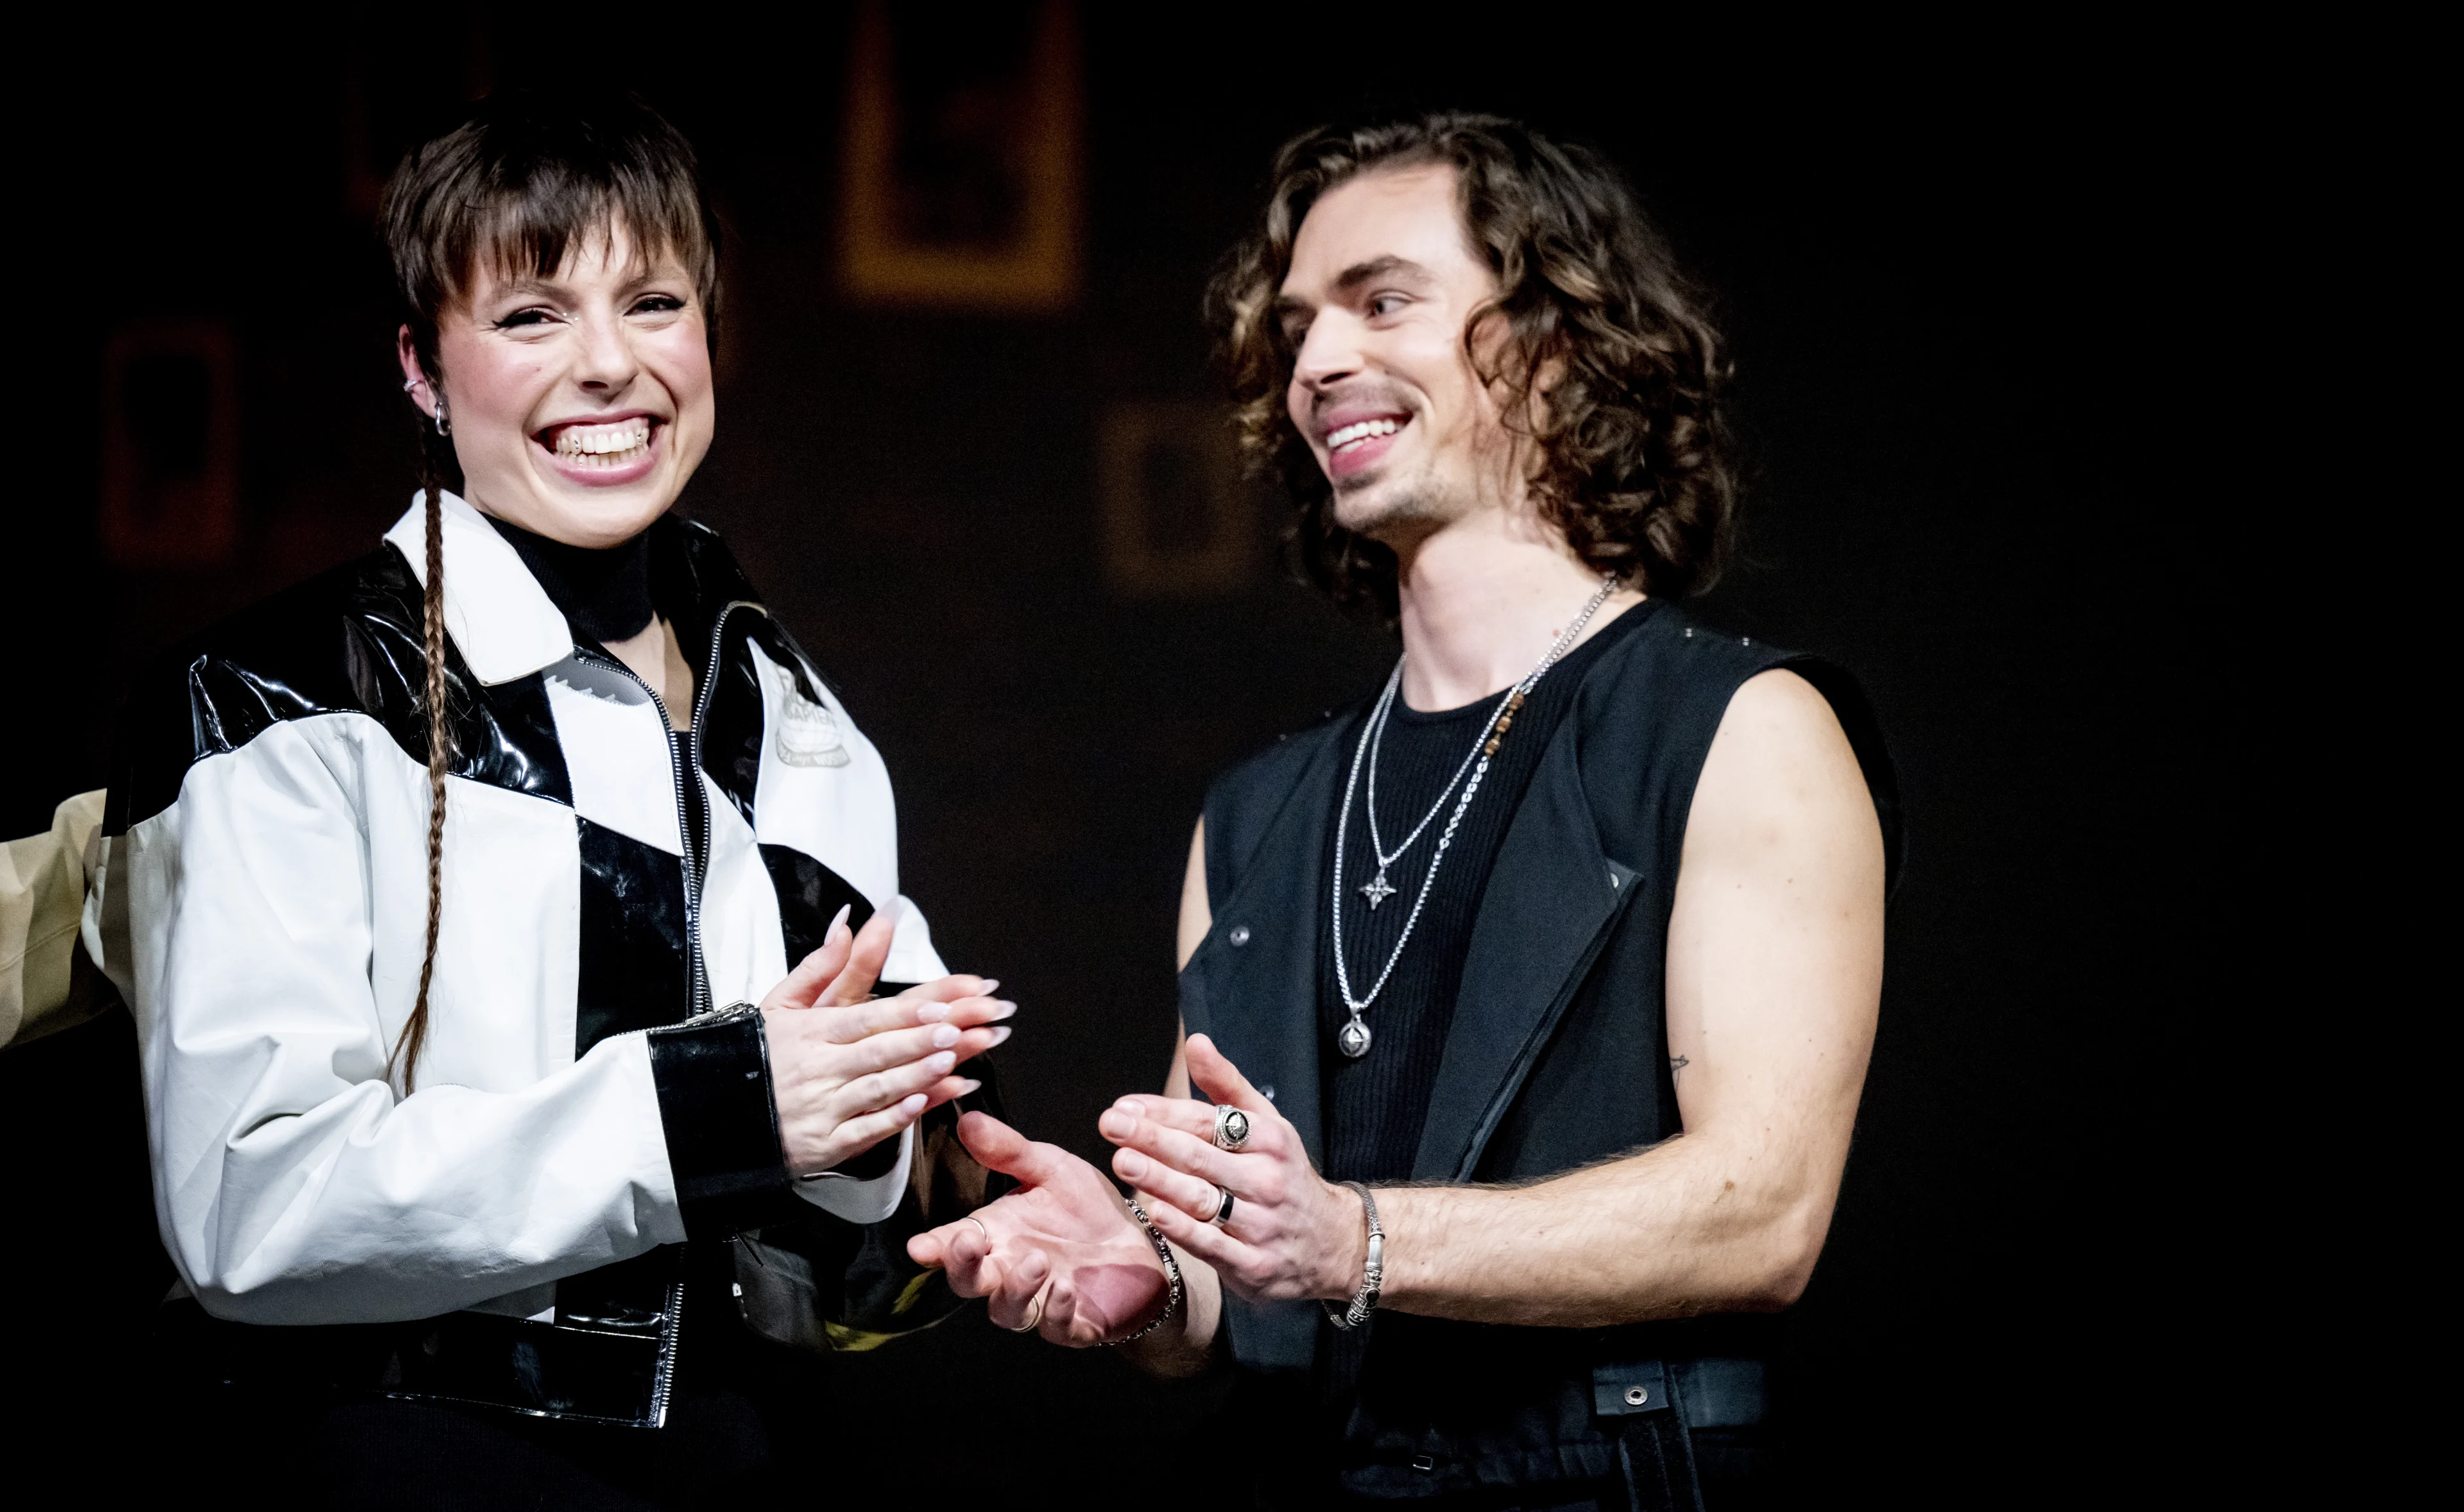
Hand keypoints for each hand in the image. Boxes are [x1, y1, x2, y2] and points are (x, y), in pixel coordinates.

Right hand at [761, 906, 1014, 1175]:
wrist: (717, 1114)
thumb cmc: (757, 1054)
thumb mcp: (780, 1005)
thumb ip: (820, 966)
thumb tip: (848, 922)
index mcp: (811, 1031)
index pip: (866, 1018)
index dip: (906, 1013)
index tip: (943, 1005)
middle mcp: (819, 1068)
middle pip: (880, 1050)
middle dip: (927, 1039)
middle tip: (967, 1028)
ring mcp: (822, 1108)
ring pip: (878, 1089)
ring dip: (919, 1075)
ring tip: (956, 1061)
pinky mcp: (824, 1144)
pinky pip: (866, 1131)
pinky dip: (896, 1118)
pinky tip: (925, 1105)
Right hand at [907, 1112, 1172, 1345]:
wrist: (1140, 1243)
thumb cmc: (1086, 1208)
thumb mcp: (1052, 1169)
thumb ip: (1010, 1151)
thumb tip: (967, 1118)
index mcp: (998, 1233)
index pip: (955, 1243)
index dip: (935, 1247)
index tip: (918, 1246)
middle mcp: (1010, 1270)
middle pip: (970, 1281)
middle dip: (963, 1266)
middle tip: (968, 1244)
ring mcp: (1039, 1301)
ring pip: (1008, 1310)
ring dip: (1016, 1288)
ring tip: (1037, 1260)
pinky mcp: (1074, 1324)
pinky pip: (1057, 1327)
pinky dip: (1057, 1311)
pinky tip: (1067, 1288)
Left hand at [1099, 1033, 1364, 1304]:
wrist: (1333, 1243)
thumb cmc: (1283, 1174)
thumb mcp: (1267, 1124)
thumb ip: (1226, 1085)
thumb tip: (1195, 1042)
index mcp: (1269, 1140)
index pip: (1209, 1121)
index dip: (1165, 1113)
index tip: (1124, 1107)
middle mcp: (1267, 1179)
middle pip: (1201, 1157)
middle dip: (1153, 1139)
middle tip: (1111, 1125)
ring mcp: (1261, 1224)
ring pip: (1204, 1199)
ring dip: (1160, 1179)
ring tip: (1123, 1162)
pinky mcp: (1254, 1264)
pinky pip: (1213, 1245)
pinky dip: (1183, 1229)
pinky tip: (1155, 1211)